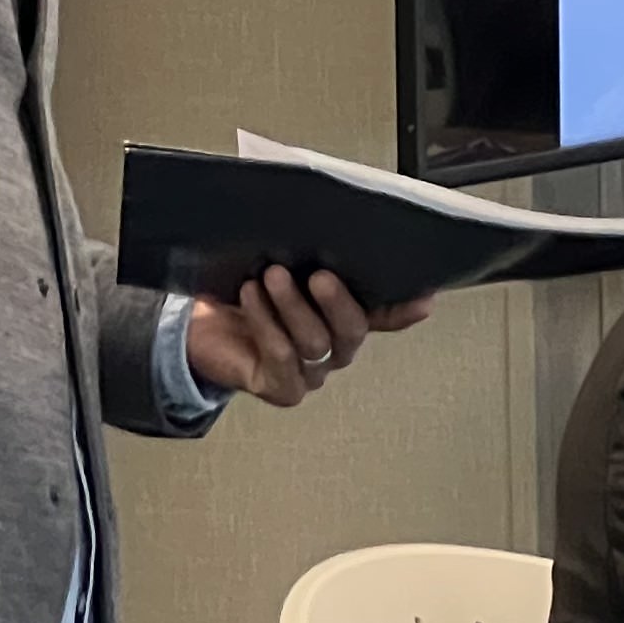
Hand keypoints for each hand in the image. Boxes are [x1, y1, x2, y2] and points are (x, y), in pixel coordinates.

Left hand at [186, 265, 431, 408]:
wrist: (198, 325)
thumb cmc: (247, 292)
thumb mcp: (283, 269)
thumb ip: (316, 260)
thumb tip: (344, 233)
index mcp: (345, 318)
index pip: (385, 314)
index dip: (405, 309)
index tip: (425, 297)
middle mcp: (336, 350)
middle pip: (352, 331)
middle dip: (337, 302)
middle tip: (319, 275)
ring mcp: (311, 373)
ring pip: (316, 343)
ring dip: (292, 306)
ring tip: (272, 275)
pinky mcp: (283, 389)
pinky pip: (281, 356)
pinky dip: (265, 321)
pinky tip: (250, 295)